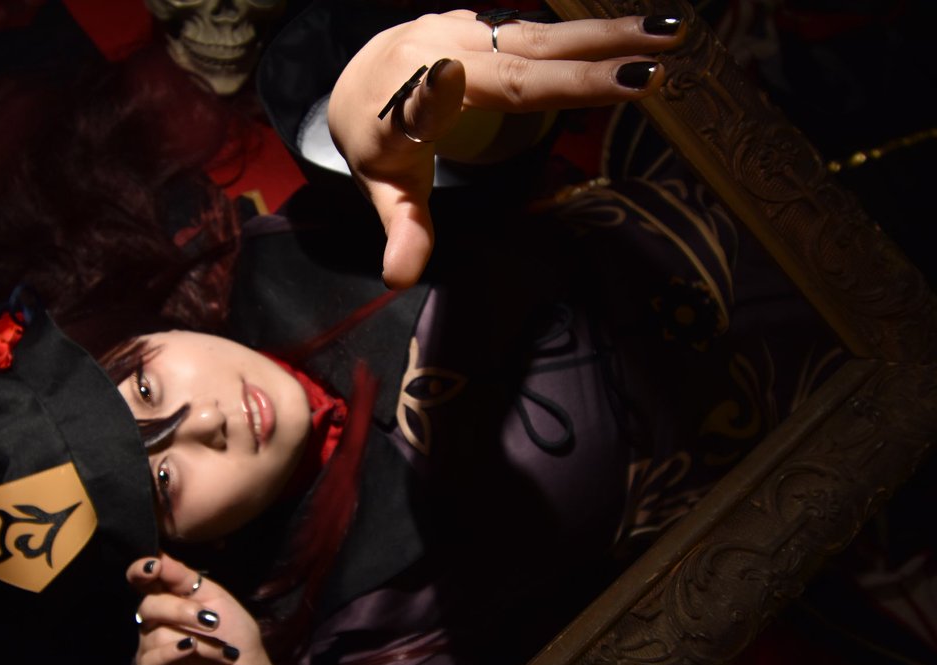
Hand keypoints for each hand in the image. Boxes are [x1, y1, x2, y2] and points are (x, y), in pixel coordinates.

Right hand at [128, 553, 280, 664]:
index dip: (142, 570)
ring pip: (155, 633)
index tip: (153, 566)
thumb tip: (158, 557)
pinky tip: (191, 649)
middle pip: (149, 606)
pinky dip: (172, 651)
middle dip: (180, 609)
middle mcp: (154, 624)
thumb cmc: (236, 638)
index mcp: (169, 601)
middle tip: (212, 620)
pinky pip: (150, 659)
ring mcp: (149, 651)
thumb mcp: (218, 601)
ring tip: (222, 650)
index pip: (144, 581)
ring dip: (195, 638)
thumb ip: (187, 580)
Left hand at [328, 11, 686, 288]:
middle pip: (513, 62)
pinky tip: (635, 30)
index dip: (440, 91)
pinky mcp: (482, 22)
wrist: (358, 81)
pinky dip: (588, 30)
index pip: (426, 100)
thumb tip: (401, 278)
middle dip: (582, 66)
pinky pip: (537, 28)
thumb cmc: (376, 143)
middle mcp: (434, 53)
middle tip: (651, 67)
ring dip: (603, 34)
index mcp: (402, 104)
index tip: (453, 78)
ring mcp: (460, 29)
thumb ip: (403, 230)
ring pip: (536, 34)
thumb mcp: (385, 190)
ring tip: (667, 33)